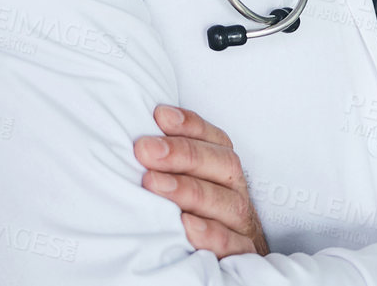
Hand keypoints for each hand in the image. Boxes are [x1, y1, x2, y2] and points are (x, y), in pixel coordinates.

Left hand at [135, 105, 266, 257]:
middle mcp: (236, 190)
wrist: (231, 261)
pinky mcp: (242, 253)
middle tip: (145, 150)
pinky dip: (211, 235)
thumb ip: (164, 158)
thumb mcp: (182, 179)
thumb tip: (134, 138)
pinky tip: (185, 226)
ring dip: (190, 191)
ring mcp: (241, 222)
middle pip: (222, 164)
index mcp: (223, 166)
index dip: (189, 125)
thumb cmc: (193, 211)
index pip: (214, 138)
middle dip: (183, 154)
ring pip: (228, 203)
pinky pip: (234, 245)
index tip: (159, 116)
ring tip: (154, 184)